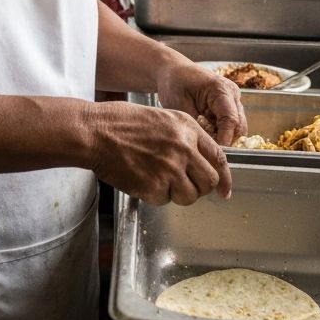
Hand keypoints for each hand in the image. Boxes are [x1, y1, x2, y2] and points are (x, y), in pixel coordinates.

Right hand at [87, 100, 231, 205]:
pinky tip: (141, 179)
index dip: (225, 177)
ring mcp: (170, 169)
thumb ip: (184, 138)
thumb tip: (199, 161)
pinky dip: (155, 195)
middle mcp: (184, 148)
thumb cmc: (121, 122)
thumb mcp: (161, 118)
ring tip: (158, 181)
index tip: (225, 190)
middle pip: (210, 181)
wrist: (94, 131)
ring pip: (190, 196)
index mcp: (187, 128)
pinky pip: (165, 200)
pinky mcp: (153, 186)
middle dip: (201, 188)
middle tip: (187, 187)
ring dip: (178, 194)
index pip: (219, 157)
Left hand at [155, 58, 246, 147]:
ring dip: (224, 136)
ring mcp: (233, 99)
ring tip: (205, 139)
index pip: (230, 119)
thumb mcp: (180, 106)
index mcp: (220, 89)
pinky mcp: (230, 104)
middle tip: (208, 150)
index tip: (214, 152)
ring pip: (237, 126)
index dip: (225, 139)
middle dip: (226, 140)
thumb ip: (196, 127)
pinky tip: (207, 132)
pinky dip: (221, 131)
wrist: (174, 71)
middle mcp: (232, 93)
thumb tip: (208, 146)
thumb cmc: (174, 84)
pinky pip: (231, 124)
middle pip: (239, 125)